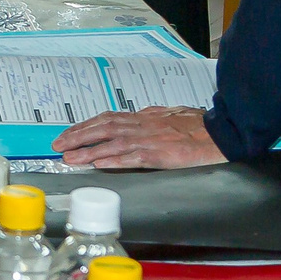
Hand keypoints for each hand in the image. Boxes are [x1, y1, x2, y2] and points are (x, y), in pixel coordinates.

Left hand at [52, 106, 226, 168]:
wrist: (222, 133)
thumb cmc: (200, 126)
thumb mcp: (171, 115)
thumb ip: (152, 117)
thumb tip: (136, 117)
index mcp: (145, 117)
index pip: (108, 118)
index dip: (85, 126)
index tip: (68, 133)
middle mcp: (143, 125)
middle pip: (103, 127)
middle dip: (78, 136)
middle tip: (58, 145)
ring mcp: (151, 139)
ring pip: (112, 142)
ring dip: (88, 150)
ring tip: (70, 157)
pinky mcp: (161, 154)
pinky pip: (133, 157)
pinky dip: (114, 160)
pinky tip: (99, 164)